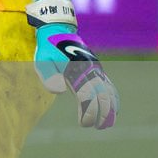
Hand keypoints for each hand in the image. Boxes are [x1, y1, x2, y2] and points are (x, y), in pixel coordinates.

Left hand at [26, 0, 117, 129]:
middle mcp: (91, 70)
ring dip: (111, 109)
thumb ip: (49, 76)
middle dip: (102, 113)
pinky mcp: (96, 69)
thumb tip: (60, 91)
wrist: (57, 30)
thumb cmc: (48, 48)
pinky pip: (110, 86)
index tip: (84, 124)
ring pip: (109, 91)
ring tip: (107, 125)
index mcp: (79, 70)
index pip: (88, 95)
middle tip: (96, 127)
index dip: (89, 111)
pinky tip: (114, 110)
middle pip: (103, 95)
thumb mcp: (42, 61)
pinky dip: (114, 99)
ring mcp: (96, 69)